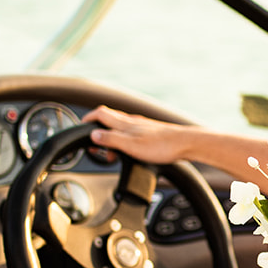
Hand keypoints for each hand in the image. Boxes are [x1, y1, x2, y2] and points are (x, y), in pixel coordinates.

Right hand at [82, 106, 197, 164]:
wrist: (186, 144)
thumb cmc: (162, 145)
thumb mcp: (131, 145)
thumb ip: (111, 140)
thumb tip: (93, 135)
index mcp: (124, 123)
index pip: (100, 113)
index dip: (89, 119)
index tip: (81, 128)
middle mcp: (132, 122)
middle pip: (109, 120)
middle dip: (99, 132)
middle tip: (96, 148)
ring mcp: (142, 126)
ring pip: (120, 128)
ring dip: (112, 139)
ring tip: (112, 154)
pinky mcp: (151, 133)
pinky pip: (131, 134)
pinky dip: (124, 142)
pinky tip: (130, 151)